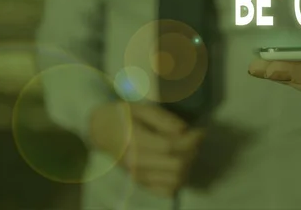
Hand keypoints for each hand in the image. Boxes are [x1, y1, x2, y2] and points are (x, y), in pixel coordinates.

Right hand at [89, 102, 204, 196]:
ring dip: (188, 166)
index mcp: (135, 142)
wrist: (100, 131)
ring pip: (174, 180)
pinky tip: (180, 165)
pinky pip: (165, 191)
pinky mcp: (140, 183)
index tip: (200, 131)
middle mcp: (136, 163)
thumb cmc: (123, 116)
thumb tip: (183, 129)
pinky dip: (179, 180)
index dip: (190, 140)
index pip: (170, 146)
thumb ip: (163, 119)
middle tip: (195, 140)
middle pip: (175, 165)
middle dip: (191, 152)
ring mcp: (138, 176)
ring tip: (189, 151)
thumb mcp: (141, 108)